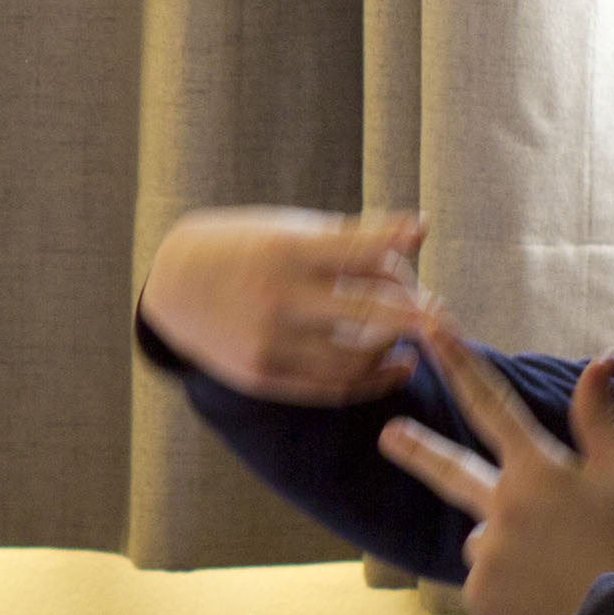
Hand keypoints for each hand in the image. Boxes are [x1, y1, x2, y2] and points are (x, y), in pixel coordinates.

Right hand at [140, 207, 440, 403]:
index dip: (396, 238)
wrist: (171, 289)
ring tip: (416, 340)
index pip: (357, 246)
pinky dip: (371, 379)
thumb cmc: (243, 249)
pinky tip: (393, 366)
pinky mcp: (264, 375)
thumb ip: (346, 237)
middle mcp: (277, 297)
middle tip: (442, 314)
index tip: (421, 232)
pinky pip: (333, 386)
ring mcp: (270, 342)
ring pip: (358, 357)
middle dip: (417, 313)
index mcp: (283, 250)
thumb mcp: (283, 229)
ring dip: (396, 349)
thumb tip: (415, 235)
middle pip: (370, 309)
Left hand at [379, 340, 613, 614]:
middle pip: (451, 470)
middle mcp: (502, 506)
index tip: (431, 329)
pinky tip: (543, 592)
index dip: (460, 363)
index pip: (491, 404)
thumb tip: (599, 362)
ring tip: (558, 564)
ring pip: (484, 535)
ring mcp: (486, 551)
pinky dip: (508, 580)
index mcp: (539, 470)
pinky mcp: (479, 593)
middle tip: (390, 436)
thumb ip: (600, 420)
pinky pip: (485, 576)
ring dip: (507, 541)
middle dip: (418, 450)